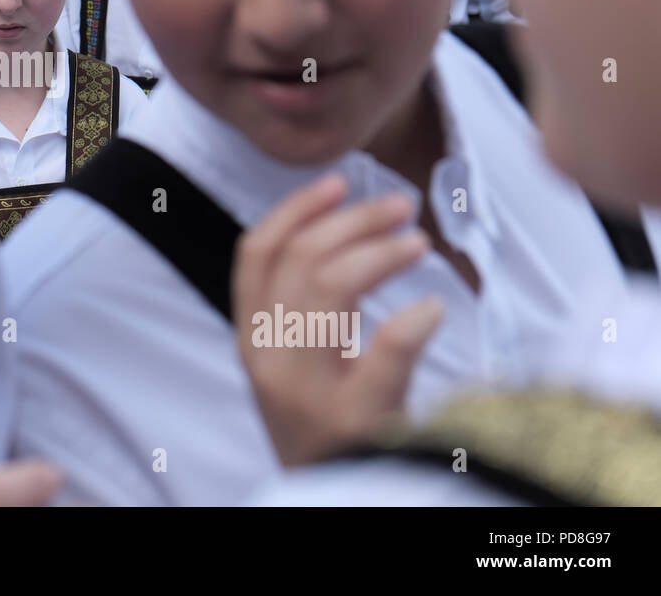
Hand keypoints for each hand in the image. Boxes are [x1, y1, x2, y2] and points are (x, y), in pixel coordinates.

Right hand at [231, 173, 444, 465]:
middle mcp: (267, 360)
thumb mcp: (292, 363)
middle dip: (353, 221)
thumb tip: (336, 225)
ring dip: (380, 254)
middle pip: (300, 261)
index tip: (335, 183)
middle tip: (401, 207)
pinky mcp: (354, 419)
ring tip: (417, 243)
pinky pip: (386, 349)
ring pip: (332, 289)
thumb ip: (298, 306)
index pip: (256, 255)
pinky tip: (433, 308)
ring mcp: (307, 391)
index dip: (294, 209)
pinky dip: (414, 319)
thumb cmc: (324, 426)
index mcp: (250, 340)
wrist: (331, 500)